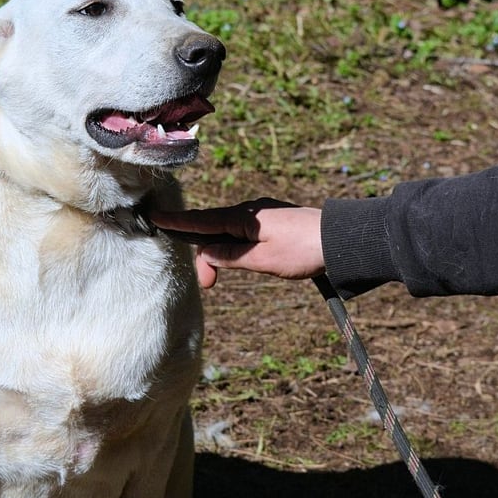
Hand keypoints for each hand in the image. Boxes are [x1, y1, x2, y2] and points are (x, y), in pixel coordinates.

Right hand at [151, 198, 324, 287]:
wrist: (342, 240)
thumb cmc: (304, 250)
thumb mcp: (263, 260)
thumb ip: (231, 256)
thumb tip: (207, 253)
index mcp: (244, 218)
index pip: (202, 221)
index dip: (178, 222)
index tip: (156, 216)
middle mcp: (250, 212)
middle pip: (213, 230)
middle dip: (206, 257)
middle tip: (209, 285)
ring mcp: (262, 215)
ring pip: (228, 233)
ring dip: (221, 255)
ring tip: (221, 277)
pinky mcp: (272, 222)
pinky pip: (242, 232)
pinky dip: (233, 247)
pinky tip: (239, 258)